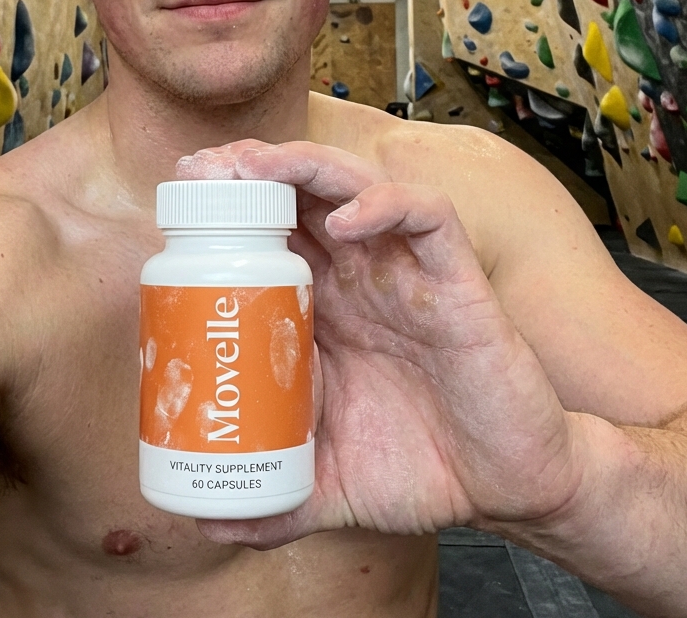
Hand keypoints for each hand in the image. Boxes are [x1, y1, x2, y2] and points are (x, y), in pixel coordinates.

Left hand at [175, 140, 583, 548]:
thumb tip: (206, 520)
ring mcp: (406, 272)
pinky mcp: (456, 281)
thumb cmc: (421, 467)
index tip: (179, 200)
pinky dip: (385, 205)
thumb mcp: (328, 485)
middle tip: (204, 170)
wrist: (507, 489)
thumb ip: (272, 501)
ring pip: (355, 185)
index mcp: (326, 309)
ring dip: (304, 166)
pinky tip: (345, 222)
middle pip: (301, 194)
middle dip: (251, 171)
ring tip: (256, 168)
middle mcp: (361, 277)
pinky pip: (427, 216)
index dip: (227, 209)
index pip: (271, 234)